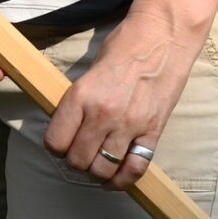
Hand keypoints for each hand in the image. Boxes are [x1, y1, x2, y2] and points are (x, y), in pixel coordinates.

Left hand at [42, 4, 206, 191]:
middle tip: (78, 154)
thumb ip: (78, 102)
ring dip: (97, 172)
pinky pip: (135, 169)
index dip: (55, 147)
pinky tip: (115, 180)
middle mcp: (102, 115)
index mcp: (80, 96)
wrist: (162, 38)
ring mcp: (129, 126)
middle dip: (74, 162)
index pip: (55, 141)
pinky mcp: (153, 132)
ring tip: (96, 165)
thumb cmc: (123, 48)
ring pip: (103, 168)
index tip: (59, 144)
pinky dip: (123, 180)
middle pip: (78, 160)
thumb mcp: (88, 73)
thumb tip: (67, 127)